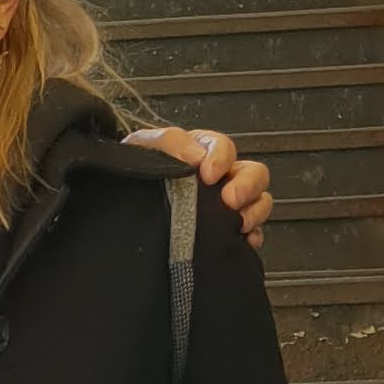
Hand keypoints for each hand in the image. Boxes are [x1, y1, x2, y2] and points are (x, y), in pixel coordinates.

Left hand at [132, 121, 270, 246]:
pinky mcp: (226, 231)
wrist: (124, 203)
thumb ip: (170, 141)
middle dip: (248, 186)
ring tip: (238, 224)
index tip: (208, 174)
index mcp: (204, 152)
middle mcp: (222, 177)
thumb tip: (196, 156)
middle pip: (254, 174)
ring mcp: (227, 205)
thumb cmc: (139, 171)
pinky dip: (253, 237)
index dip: (221, 159)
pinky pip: (252, 233)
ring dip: (254, 212)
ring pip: (258, 202)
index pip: (224, 148)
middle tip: (230, 200)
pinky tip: (244, 242)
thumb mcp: (146, 146)